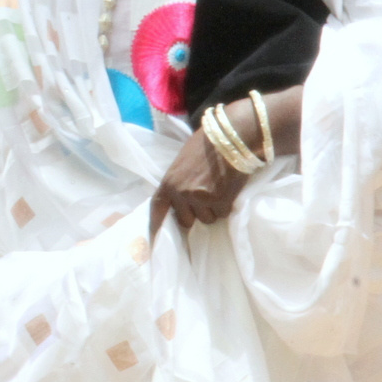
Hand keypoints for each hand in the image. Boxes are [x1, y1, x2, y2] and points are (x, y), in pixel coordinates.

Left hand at [148, 89, 300, 235]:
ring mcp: (200, 199)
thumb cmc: (207, 145)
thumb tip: (179, 201)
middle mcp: (181, 194)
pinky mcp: (220, 202)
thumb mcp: (183, 163)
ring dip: (213, 210)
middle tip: (205, 196)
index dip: (154, 228)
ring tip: (218, 189)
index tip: (150, 244)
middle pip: (186, 221)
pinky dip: (227, 206)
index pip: (157, 209)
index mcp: (168, 182)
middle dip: (196, 213)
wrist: (232, 137)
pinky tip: (228, 189)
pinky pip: (222, 215)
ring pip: (207, 219)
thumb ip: (178, 182)